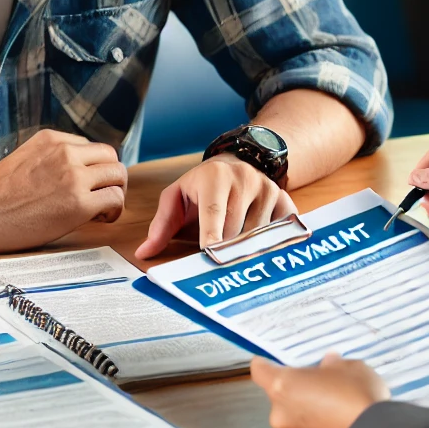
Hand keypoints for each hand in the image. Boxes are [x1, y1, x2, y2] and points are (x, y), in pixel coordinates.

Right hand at [0, 129, 126, 252]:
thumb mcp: (24, 158)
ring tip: (103, 210)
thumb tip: (76, 169)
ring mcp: (74, 176)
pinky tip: (99, 220)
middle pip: (111, 156)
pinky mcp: (78, 203)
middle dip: (111, 177)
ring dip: (115, 192)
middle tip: (103, 197)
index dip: (94, 168)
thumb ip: (51, 158)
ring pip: (118, 175)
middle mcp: (66, 152)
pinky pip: (114, 199)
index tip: (87, 185)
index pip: (92, 147)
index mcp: (52, 139)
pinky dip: (114, 210)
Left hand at [135, 155, 294, 258]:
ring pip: (258, 234)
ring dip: (245, 249)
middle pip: (235, 230)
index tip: (210, 254)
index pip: (214, 211)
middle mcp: (244, 179)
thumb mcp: (177, 197)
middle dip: (225, 251)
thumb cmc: (201, 186)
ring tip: (234, 249)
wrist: (237, 163)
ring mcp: (267, 188)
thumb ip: (161, 225)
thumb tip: (144, 253)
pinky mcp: (283, 199)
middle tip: (217, 264)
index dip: (212, 235)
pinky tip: (262, 246)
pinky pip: (281, 229)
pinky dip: (272, 242)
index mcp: (214, 178)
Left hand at [250, 353, 389, 427]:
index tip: (275, 359)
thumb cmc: (355, 394)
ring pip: (291, 413)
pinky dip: (314, 424)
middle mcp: (279, 412)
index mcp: (283, 385)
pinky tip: (335, 418)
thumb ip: (333, 364)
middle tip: (318, 379)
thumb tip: (329, 363)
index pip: (259, 370)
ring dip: (304, 406)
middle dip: (295, 386)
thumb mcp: (348, 366)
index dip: (266, 363)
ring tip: (332, 401)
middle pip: (277, 393)